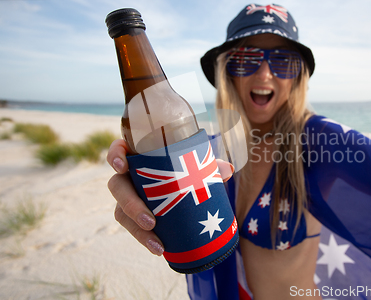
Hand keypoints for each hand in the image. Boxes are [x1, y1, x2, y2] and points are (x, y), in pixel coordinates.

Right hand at [106, 139, 234, 255]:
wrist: (182, 191)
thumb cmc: (185, 171)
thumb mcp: (196, 167)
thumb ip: (209, 166)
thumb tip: (228, 168)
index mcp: (139, 157)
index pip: (119, 150)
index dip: (115, 155)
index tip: (123, 166)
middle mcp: (128, 177)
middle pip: (117, 186)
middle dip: (130, 204)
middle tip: (150, 220)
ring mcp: (128, 197)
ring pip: (121, 212)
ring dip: (136, 229)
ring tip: (156, 241)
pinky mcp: (133, 216)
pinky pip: (133, 228)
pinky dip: (145, 239)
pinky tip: (159, 248)